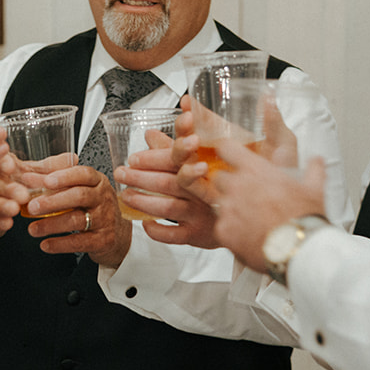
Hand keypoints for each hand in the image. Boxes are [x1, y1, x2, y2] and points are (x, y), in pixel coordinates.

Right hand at [0, 152, 30, 241]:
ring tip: (14, 209)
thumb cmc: (7, 187)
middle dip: (7, 188)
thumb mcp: (20, 175)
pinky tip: (7, 223)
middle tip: (23, 195)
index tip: (11, 167)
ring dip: (1, 205)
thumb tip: (55, 167)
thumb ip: (33, 170)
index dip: (1, 162)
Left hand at [23, 155, 131, 266]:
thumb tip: (30, 178)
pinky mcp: (102, 240)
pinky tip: (45, 244)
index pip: (84, 174)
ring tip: (33, 228)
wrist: (118, 235)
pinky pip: (78, 242)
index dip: (65, 176)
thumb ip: (59, 183)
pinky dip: (59, 244)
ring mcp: (104, 220)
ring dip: (51, 225)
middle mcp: (103, 199)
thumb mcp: (84, 190)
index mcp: (98, 183)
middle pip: (79, 196)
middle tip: (33, 206)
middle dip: (53, 201)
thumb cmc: (95, 208)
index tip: (46, 181)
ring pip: (76, 220)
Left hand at [113, 129, 220, 248]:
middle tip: (121, 172)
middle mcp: (202, 190)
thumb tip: (150, 134)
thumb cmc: (221, 183)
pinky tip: (146, 223)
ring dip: (143, 201)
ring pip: (168, 207)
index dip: (155, 156)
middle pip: (168, 182)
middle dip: (140, 177)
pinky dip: (157, 230)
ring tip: (126, 195)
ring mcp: (201, 213)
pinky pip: (175, 235)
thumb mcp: (205, 159)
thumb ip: (175, 147)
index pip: (178, 158)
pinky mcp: (199, 234)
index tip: (134, 157)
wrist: (248, 215)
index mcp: (205, 167)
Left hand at [206, 143, 328, 271]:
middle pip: (220, 177)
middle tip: (247, 195)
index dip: (228, 151)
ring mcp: (228, 209)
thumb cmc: (305, 218)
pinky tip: (248, 235)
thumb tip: (317, 161)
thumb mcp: (314, 189)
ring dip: (231, 208)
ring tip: (251, 219)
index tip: (231, 156)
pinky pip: (221, 226)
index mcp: (256, 171)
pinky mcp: (224, 231)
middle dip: (230, 184)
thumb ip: (313, 170)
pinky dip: (232, 230)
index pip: (227, 148)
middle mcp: (237, 186)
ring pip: (220, 203)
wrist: (300, 250)